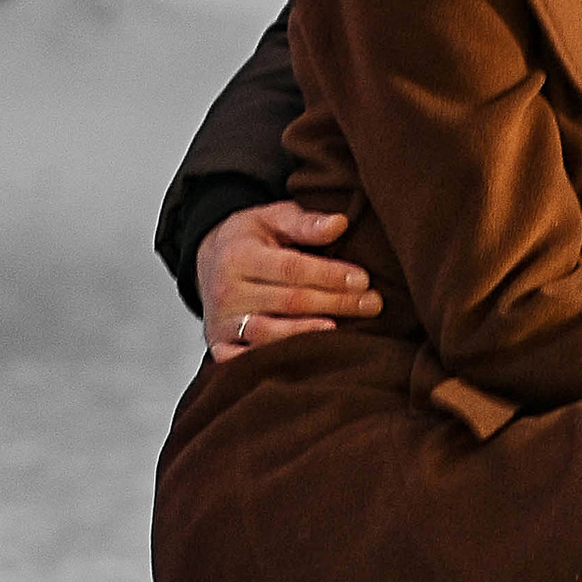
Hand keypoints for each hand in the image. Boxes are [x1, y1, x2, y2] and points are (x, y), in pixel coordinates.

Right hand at [200, 201, 373, 358]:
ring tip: (343, 332)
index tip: (363, 280)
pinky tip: (307, 359)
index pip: (291, 269)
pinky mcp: (218, 347)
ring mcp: (221, 323)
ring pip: (268, 335)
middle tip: (372, 305)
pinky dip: (273, 363)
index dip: (330, 275)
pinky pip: (245, 362)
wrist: (208, 262)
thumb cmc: (250, 239)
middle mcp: (226, 292)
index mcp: (239, 256)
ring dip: (309, 335)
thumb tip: (339, 223)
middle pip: (288, 303)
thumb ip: (305, 222)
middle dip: (335, 304)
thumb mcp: (273, 218)